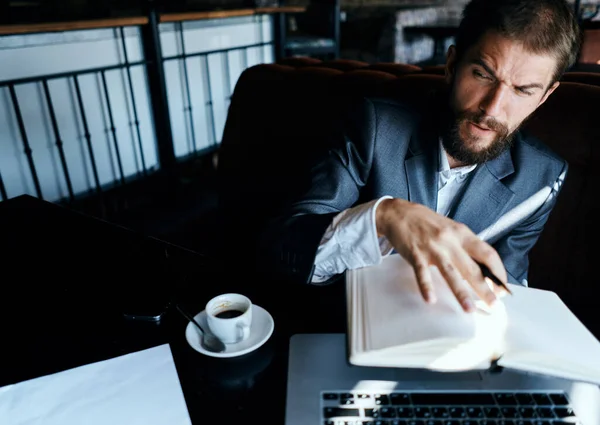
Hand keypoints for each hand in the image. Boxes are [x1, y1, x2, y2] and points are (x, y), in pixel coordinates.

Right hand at [376, 198, 507, 311]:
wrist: (399, 213)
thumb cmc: (426, 223)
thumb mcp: (451, 229)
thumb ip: (464, 246)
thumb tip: (480, 269)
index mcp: (462, 234)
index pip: (488, 254)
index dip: (498, 272)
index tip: (501, 287)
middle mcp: (450, 241)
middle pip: (472, 268)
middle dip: (485, 288)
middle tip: (494, 304)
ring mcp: (433, 248)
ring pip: (450, 273)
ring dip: (461, 293)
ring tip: (469, 309)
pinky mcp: (415, 254)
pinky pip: (422, 273)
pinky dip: (426, 287)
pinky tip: (430, 299)